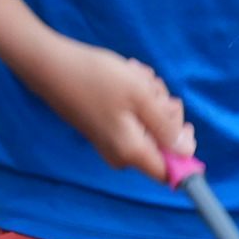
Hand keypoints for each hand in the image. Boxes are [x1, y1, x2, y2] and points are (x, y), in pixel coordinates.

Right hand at [22, 38, 192, 181]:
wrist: (52, 66)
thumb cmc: (96, 79)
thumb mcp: (141, 97)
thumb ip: (166, 126)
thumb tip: (186, 152)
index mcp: (132, 153)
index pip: (170, 172)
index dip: (183, 149)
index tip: (181, 121)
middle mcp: (122, 154)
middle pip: (162, 142)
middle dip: (164, 110)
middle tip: (150, 87)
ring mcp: (112, 140)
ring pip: (150, 122)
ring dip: (151, 96)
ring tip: (135, 76)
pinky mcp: (105, 127)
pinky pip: (134, 116)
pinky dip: (136, 96)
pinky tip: (127, 76)